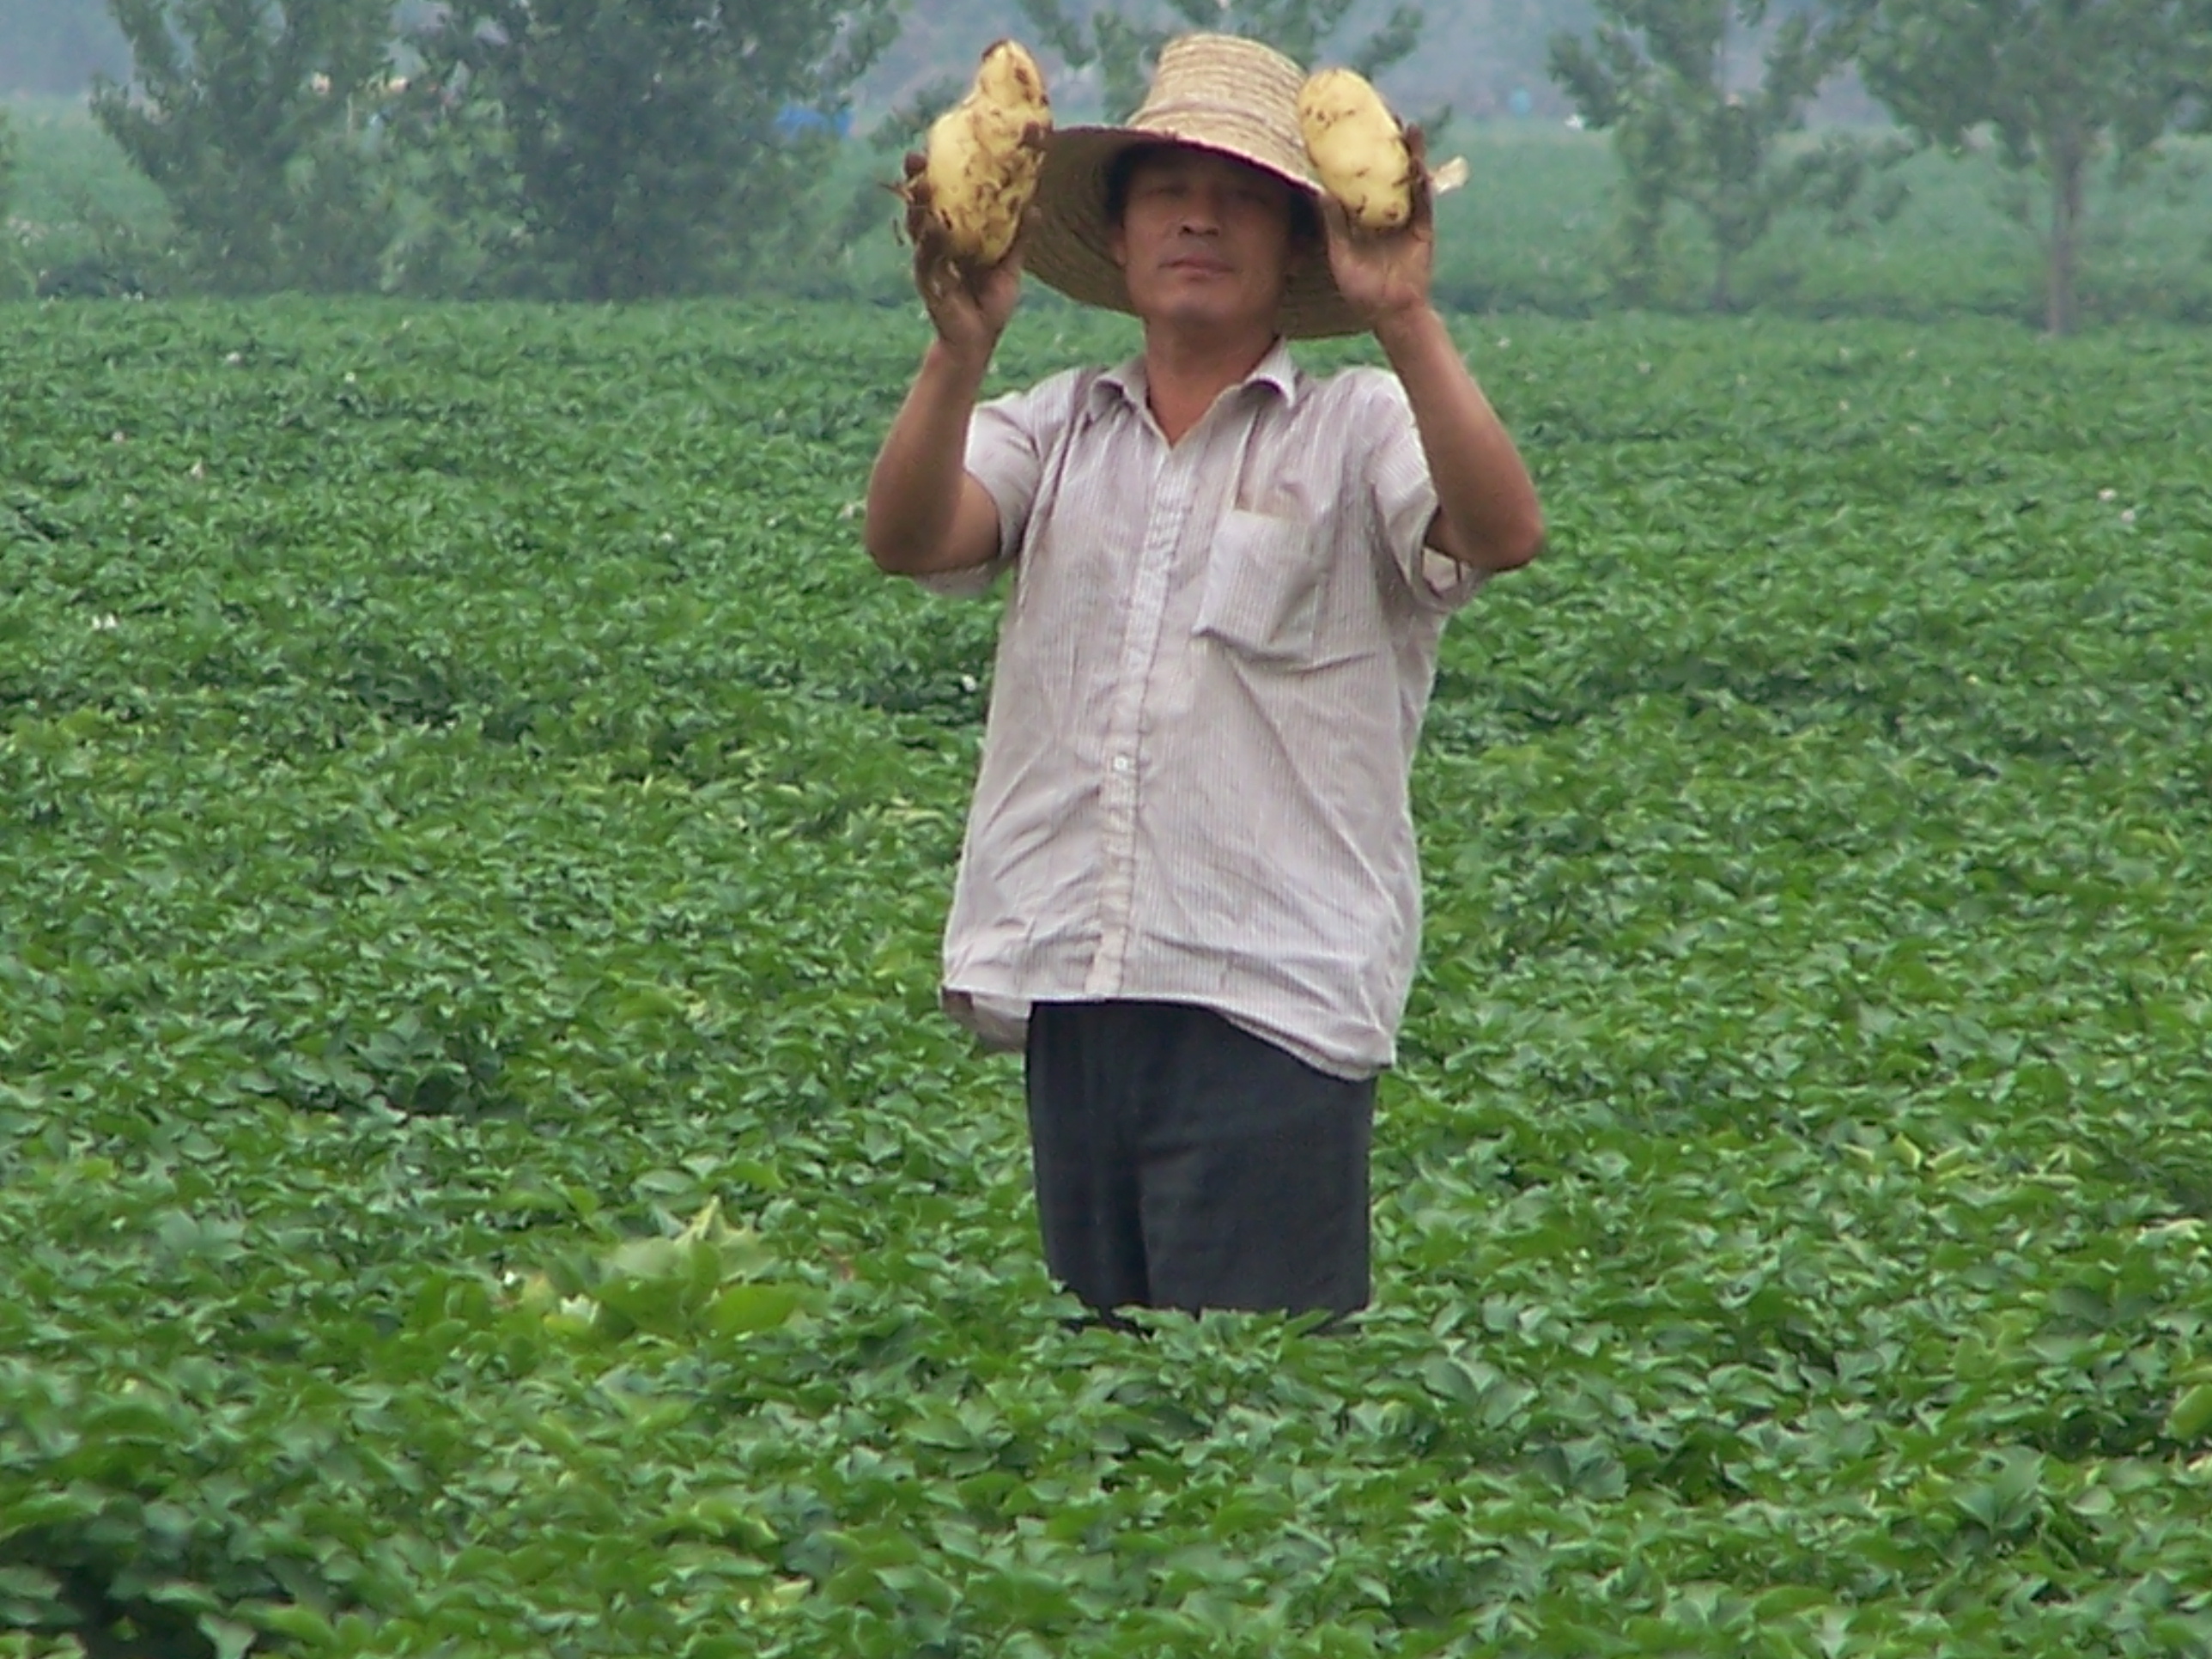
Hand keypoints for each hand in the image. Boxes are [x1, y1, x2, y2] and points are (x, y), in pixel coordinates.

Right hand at [904, 150, 1024, 363]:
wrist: (979, 341)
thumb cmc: (991, 304)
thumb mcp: (1010, 266)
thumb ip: (1019, 238)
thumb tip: (1037, 207)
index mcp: (956, 236)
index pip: (944, 199)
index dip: (940, 175)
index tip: (939, 149)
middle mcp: (938, 244)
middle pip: (923, 205)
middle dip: (917, 181)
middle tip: (914, 157)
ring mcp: (929, 260)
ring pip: (919, 226)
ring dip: (917, 205)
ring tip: (920, 184)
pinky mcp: (928, 280)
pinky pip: (926, 256)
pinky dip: (928, 240)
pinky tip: (930, 224)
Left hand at [1320, 124, 1436, 335]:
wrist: (1390, 312)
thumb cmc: (1361, 289)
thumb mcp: (1340, 253)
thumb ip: (1333, 223)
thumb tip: (1319, 191)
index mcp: (1362, 214)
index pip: (1359, 176)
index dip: (1356, 152)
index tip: (1347, 126)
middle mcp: (1384, 209)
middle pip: (1386, 169)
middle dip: (1385, 143)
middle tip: (1380, 113)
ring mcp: (1406, 215)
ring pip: (1408, 177)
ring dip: (1408, 152)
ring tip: (1406, 127)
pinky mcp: (1423, 225)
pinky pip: (1424, 198)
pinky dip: (1422, 179)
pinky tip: (1419, 160)